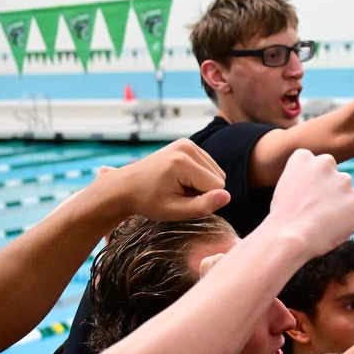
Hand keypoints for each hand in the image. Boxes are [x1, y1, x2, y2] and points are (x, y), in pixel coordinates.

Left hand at [99, 138, 228, 221]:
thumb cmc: (148, 202)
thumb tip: (227, 196)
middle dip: (203, 190)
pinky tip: (179, 179)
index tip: (181, 200)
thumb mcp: (175, 211)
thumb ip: (203, 205)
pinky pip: (208, 165)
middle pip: (219, 177)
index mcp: (183, 162)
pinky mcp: (186, 143)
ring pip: (216, 171)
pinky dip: (198, 175)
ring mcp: (186, 143)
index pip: (218, 186)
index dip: (204, 199)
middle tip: (178, 194)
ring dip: (202, 183)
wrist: (125, 186)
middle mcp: (187, 147)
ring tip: (177, 187)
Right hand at [263, 149, 353, 254]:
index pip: (314, 164)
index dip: (312, 182)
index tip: (306, 196)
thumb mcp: (285, 188)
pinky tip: (333, 228)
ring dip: (341, 203)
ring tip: (324, 222)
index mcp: (304, 157)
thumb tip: (317, 190)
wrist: (290, 236)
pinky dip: (350, 218)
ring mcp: (344, 179)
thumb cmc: (283, 219)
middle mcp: (326, 162)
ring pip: (346, 192)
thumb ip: (303, 180)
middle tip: (318, 210)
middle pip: (333, 175)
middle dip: (329, 190)